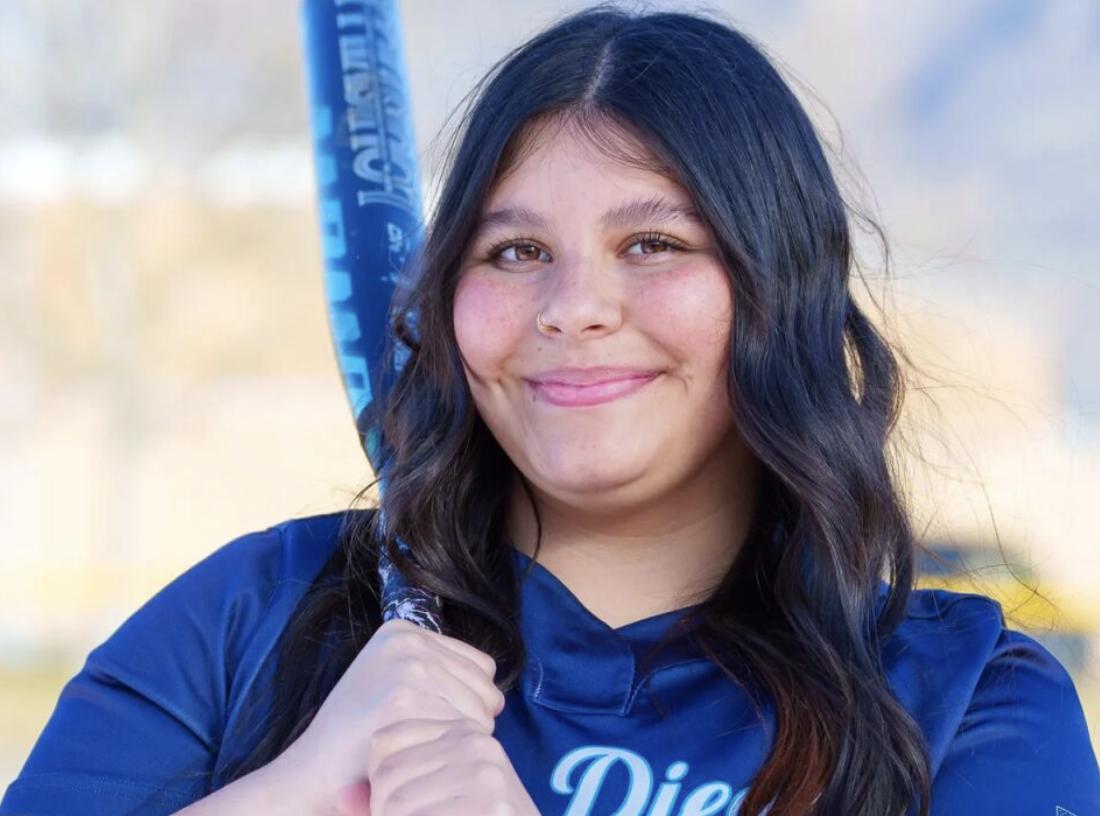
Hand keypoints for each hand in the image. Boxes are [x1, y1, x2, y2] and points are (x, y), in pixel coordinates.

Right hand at [268, 618, 506, 814]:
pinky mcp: (402, 698)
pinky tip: (418, 760)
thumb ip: (438, 675)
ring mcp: (405, 666)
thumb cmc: (361, 740)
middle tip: (426, 742)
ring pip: (481, 713)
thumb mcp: (393, 684)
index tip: (433, 724)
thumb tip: (499, 695)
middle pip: (486, 689)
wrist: (311, 775)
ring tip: (420, 750)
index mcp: (404, 630)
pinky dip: (448, 754)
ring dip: (458, 741)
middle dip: (468, 723)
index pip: (483, 667)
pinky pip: (463, 731)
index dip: (467, 704)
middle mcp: (407, 640)